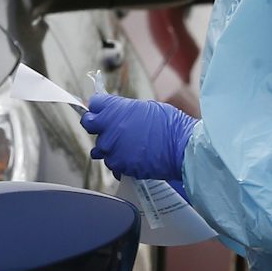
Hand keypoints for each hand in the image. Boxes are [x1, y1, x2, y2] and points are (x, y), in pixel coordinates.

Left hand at [81, 93, 196, 181]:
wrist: (181, 147)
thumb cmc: (169, 124)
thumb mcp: (146, 107)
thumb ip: (124, 110)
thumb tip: (116, 113)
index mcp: (114, 109)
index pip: (93, 105)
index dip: (98, 108)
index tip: (102, 111)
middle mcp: (108, 128)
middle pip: (91, 126)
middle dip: (100, 126)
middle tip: (112, 128)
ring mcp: (111, 148)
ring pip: (100, 147)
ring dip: (110, 146)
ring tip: (128, 145)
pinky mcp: (118, 165)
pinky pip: (112, 163)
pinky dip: (119, 161)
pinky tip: (133, 157)